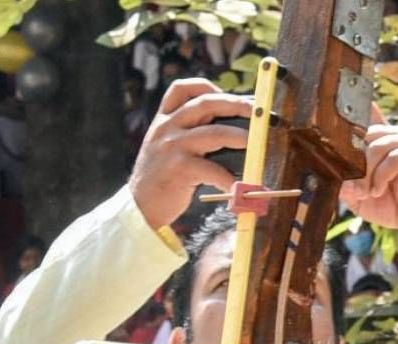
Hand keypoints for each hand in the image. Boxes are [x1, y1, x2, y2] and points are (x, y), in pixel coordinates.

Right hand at [129, 79, 250, 228]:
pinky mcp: (179, 169)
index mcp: (165, 119)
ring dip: (237, 136)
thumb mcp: (168, 145)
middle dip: (235, 104)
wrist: (140, 204)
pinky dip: (227, 178)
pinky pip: (211, 169)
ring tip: (253, 142)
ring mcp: (173, 147)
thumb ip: (189, 131)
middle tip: (257, 111)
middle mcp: (167, 128)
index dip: (206, 86)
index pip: (181, 88)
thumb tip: (228, 124)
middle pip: (205, 104)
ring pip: (213, 133)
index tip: (226, 93)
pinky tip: (236, 187)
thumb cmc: (163, 175)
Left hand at [340, 105, 397, 273]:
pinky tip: (379, 190)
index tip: (328, 118)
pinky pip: (394, 158)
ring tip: (368, 192)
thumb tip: (333, 172)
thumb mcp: (359, 196)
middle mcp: (395, 134)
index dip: (349, 114)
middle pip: (364, 135)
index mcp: (380, 138)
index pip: (363, 115)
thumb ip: (345, 183)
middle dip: (355, 164)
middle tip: (356, 189)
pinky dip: (382, 176)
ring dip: (367, 173)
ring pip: (377, 146)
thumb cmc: (391, 205)